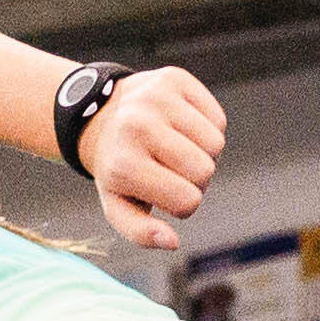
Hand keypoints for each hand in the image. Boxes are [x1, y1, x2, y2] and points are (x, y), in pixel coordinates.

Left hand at [81, 65, 222, 250]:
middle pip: (205, 172)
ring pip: (216, 145)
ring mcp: (156, 98)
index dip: (184, 205)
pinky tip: (183, 128)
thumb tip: (172, 242)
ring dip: (203, 154)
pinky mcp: (174, 78)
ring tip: (177, 148)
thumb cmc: (118, 168)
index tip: (166, 194)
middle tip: (172, 170)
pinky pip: (218, 119)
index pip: (188, 201)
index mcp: (123, 165)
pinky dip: (207, 129)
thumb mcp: (118, 205)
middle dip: (196, 180)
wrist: (101, 115)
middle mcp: (138, 126)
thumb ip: (141, 233)